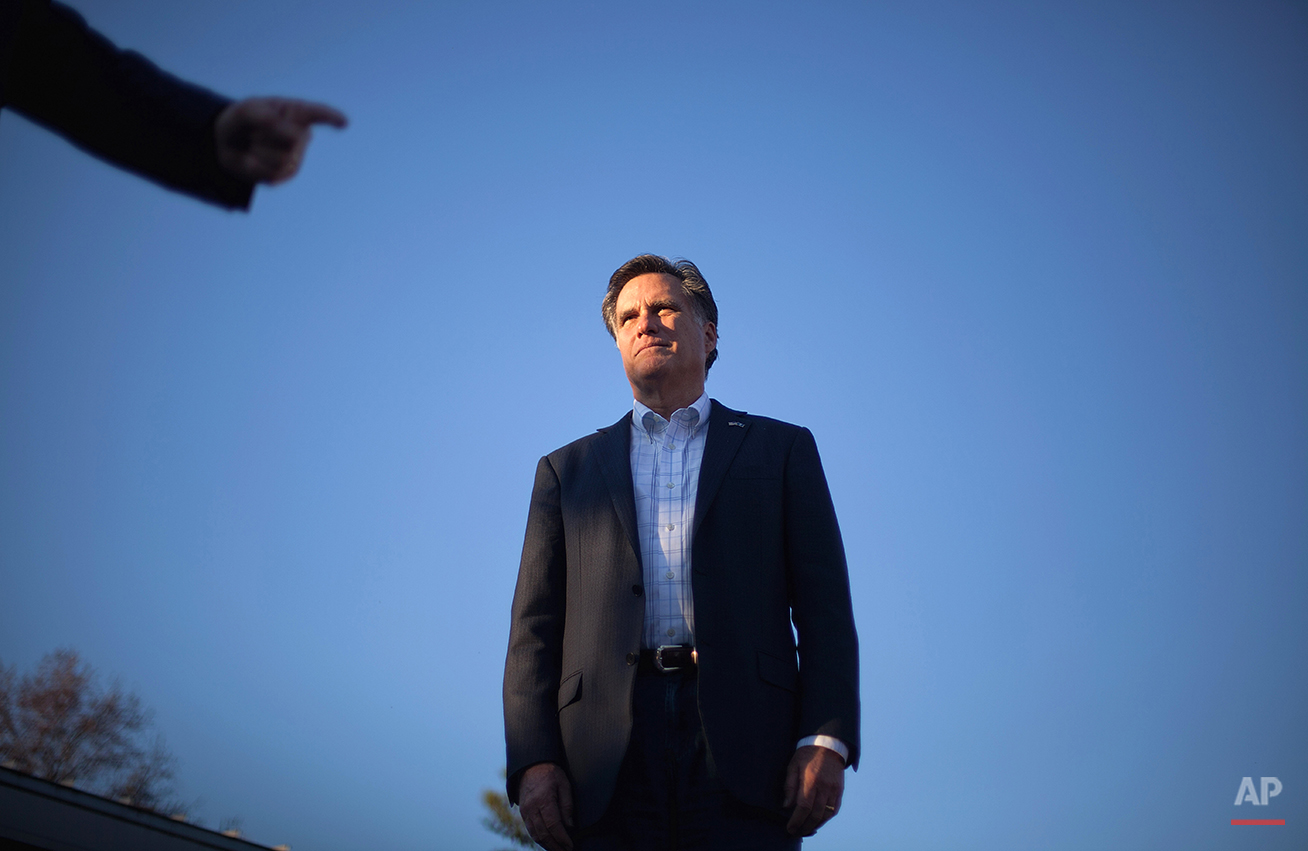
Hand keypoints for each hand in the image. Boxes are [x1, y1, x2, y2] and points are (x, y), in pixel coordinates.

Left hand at [214, 97, 346, 184]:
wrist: (227, 144)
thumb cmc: (241, 121)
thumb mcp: (245, 111)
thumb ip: (264, 118)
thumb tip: (296, 136)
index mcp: (295, 112)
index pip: (317, 114)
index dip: (331, 117)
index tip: (344, 122)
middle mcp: (302, 134)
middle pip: (291, 139)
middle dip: (265, 135)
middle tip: (253, 131)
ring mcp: (297, 156)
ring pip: (282, 159)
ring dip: (258, 152)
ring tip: (254, 145)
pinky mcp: (287, 173)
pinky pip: (273, 174)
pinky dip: (256, 167)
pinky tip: (253, 160)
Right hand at [518, 762, 573, 850]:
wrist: (531, 765)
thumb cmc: (551, 773)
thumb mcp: (564, 784)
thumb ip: (567, 805)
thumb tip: (570, 825)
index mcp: (544, 799)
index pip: (553, 825)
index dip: (562, 838)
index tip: (570, 845)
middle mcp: (532, 807)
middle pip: (543, 833)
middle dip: (555, 846)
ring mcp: (525, 811)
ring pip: (535, 834)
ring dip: (547, 845)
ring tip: (558, 850)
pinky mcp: (523, 812)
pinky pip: (530, 830)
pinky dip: (539, 839)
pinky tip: (548, 842)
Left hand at [782, 744, 844, 836]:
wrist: (827, 745)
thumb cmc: (806, 755)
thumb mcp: (793, 766)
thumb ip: (790, 787)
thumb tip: (786, 806)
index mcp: (810, 780)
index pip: (804, 807)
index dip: (796, 821)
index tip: (790, 828)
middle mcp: (824, 787)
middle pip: (815, 815)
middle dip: (804, 827)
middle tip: (796, 832)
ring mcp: (833, 789)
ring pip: (826, 815)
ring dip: (815, 825)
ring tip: (806, 829)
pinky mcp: (839, 790)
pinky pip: (834, 809)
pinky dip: (826, 818)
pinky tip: (818, 821)